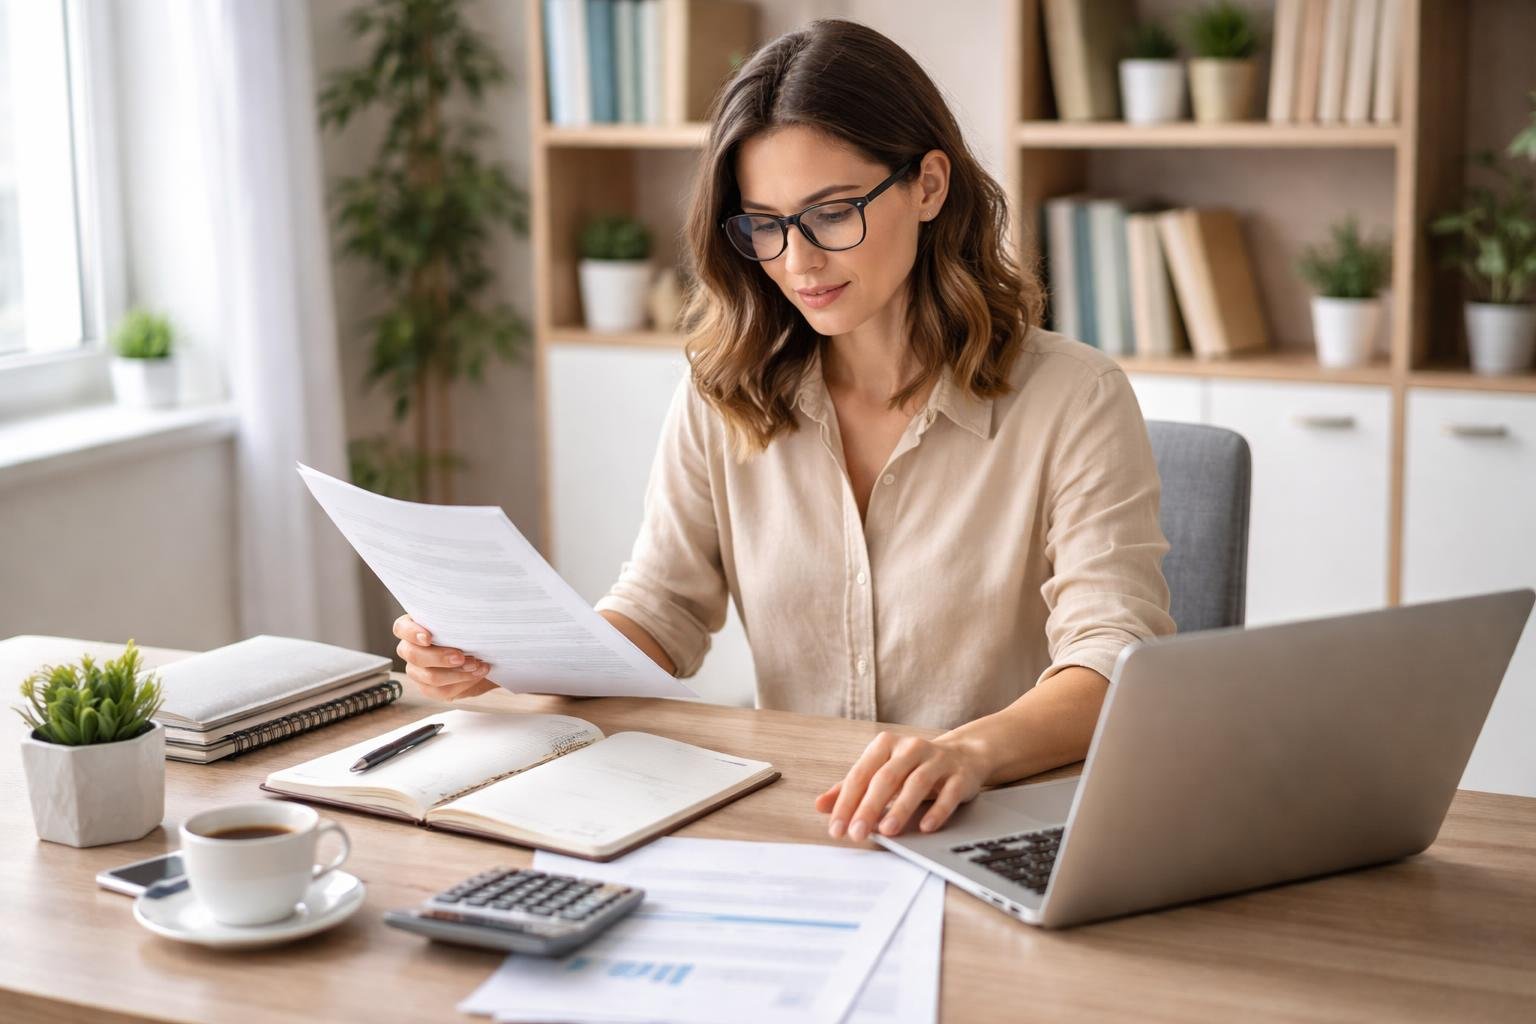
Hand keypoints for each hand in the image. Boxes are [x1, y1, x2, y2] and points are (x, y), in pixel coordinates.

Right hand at [392, 614, 496, 701]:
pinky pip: (441, 691)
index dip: (412, 633)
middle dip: (440, 657)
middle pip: (414, 655)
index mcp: (414, 627)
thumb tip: (467, 618)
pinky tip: (476, 675)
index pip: (401, 628)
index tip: (429, 638)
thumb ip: (458, 620)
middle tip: (461, 657)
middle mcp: (411, 649)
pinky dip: (462, 684)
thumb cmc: (471, 632)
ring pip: (429, 676)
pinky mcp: (429, 688)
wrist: (483, 654)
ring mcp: (417, 670)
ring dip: (457, 673)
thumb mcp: (466, 622)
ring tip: (476, 665)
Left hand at [815, 731, 987, 840]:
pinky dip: (937, 811)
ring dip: (901, 808)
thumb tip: (820, 806)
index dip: (847, 802)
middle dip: (869, 807)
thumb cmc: (911, 768)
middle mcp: (910, 748)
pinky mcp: (959, 776)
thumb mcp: (880, 772)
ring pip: (916, 783)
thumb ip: (850, 788)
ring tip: (887, 831)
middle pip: (886, 778)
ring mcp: (937, 760)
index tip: (837, 829)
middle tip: (857, 833)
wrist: (961, 756)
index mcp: (885, 745)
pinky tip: (925, 827)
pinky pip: (948, 793)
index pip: (861, 774)